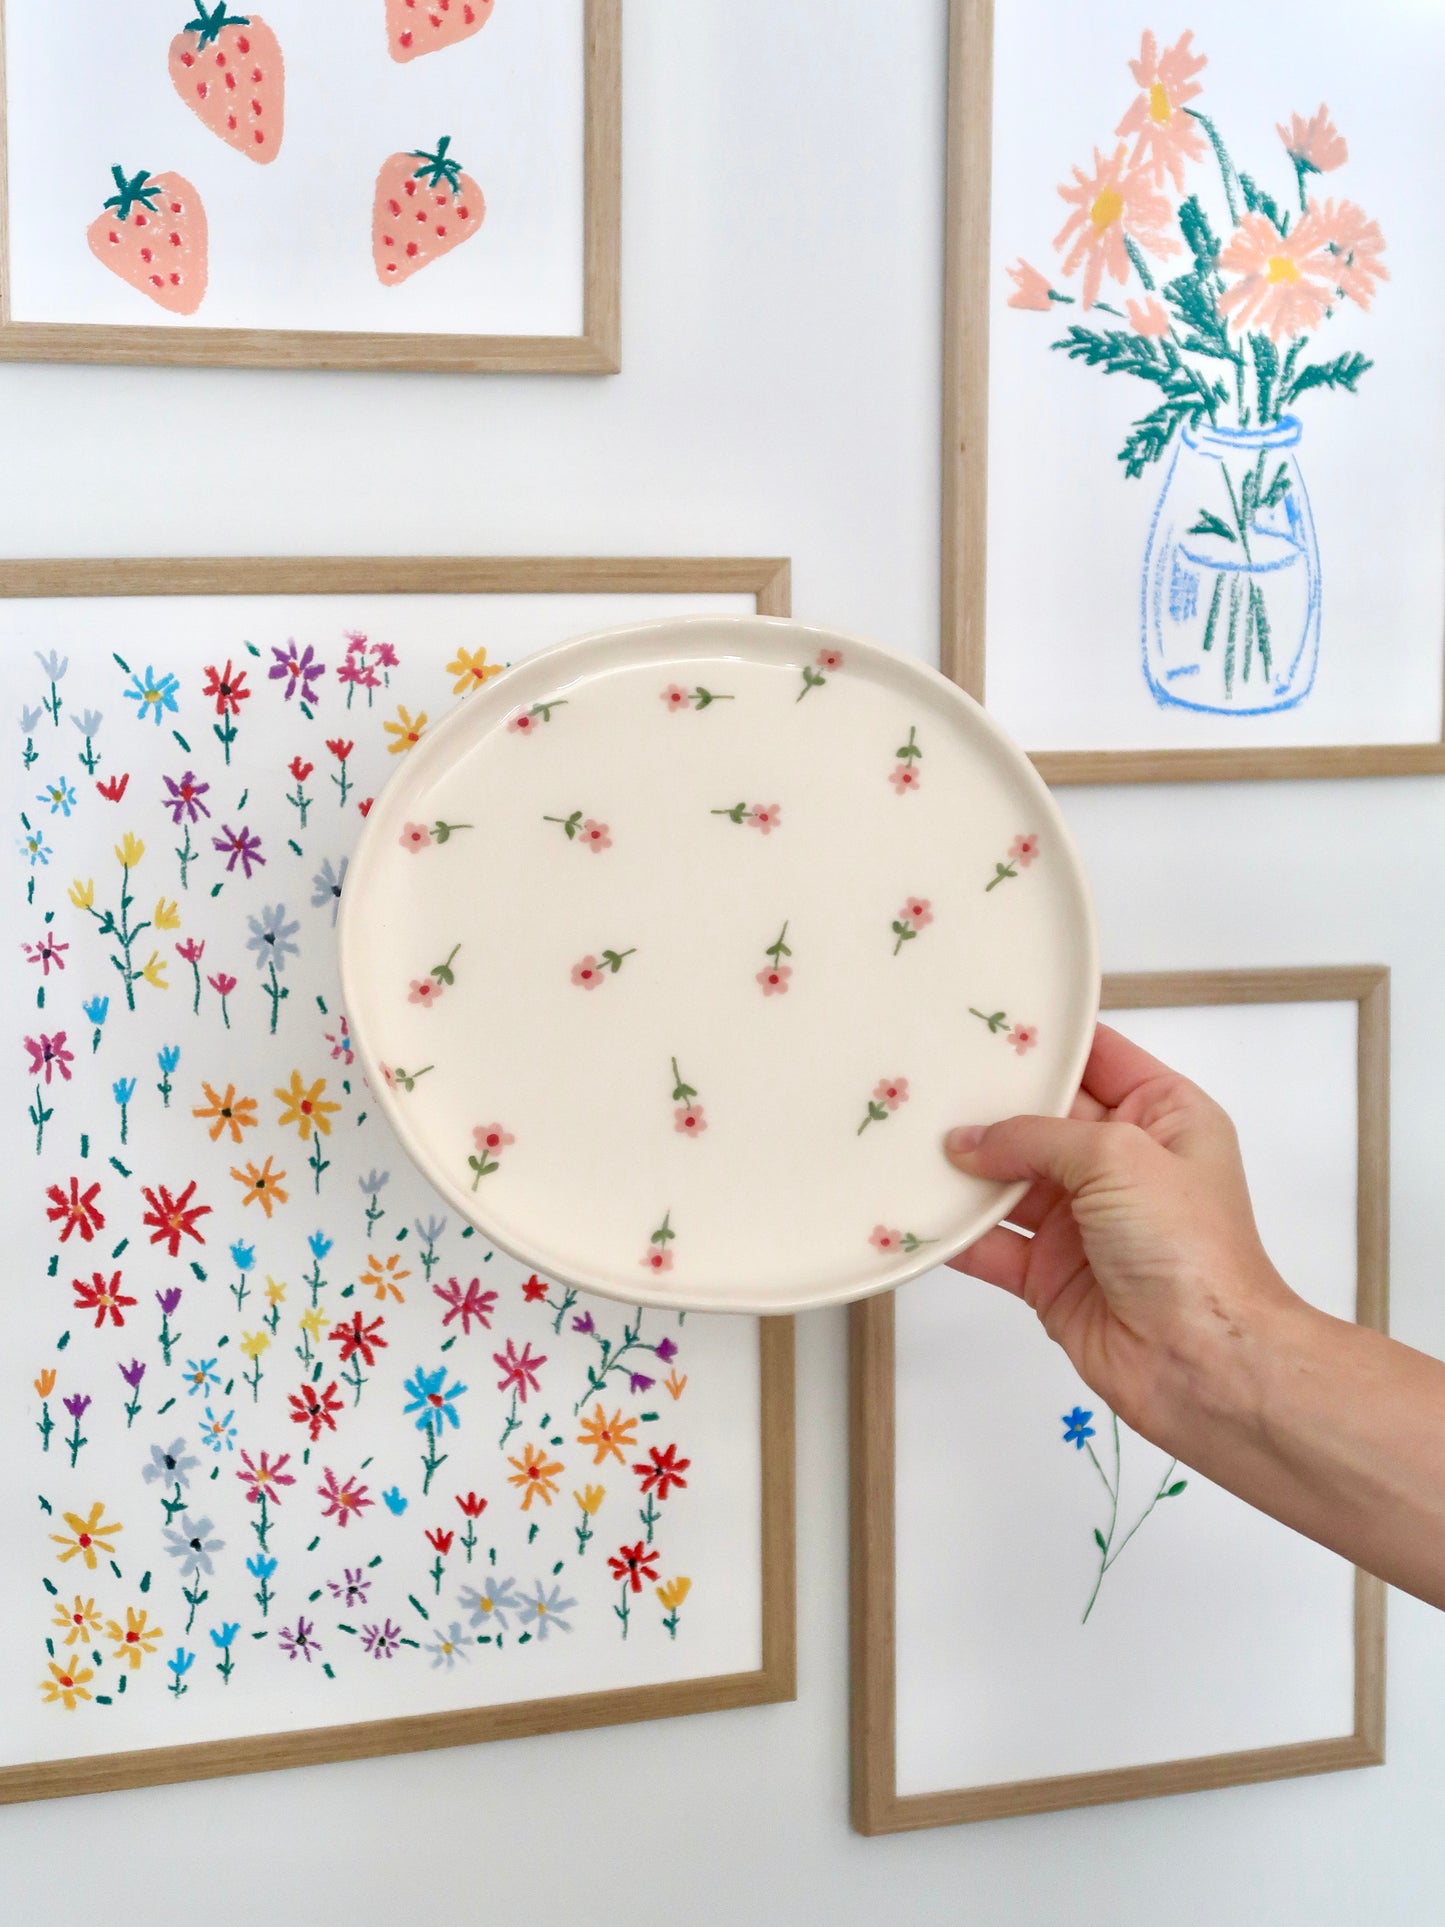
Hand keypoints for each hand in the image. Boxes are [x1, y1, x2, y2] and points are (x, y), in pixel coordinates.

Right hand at [944, 1023, 1300, 1443]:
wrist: (1203, 1361)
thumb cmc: (1189, 1247)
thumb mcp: (1118, 1156)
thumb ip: (1036, 1137)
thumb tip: (967, 1143)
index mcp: (1162, 1116)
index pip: (1097, 1057)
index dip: (1045, 1038)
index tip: (981, 1016)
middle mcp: (1121, 1163)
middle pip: (1041, 1117)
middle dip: (987, 1101)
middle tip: (922, 1072)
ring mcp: (1084, 1220)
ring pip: (1007, 1181)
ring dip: (961, 1169)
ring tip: (901, 1137)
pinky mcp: (1051, 1274)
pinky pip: (991, 1244)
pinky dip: (953, 1233)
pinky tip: (908, 1210)